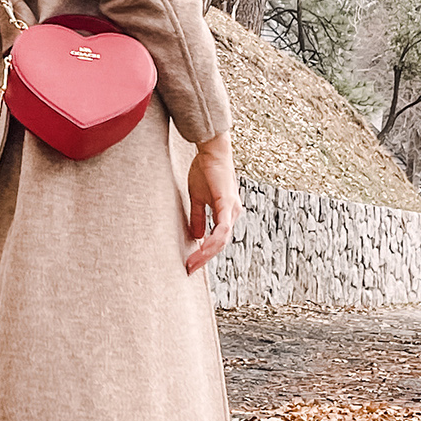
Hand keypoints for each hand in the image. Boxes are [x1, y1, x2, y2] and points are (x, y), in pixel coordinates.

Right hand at [185, 132, 240, 273]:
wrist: (212, 152)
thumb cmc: (206, 171)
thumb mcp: (198, 199)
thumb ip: (198, 217)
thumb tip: (196, 236)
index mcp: (226, 214)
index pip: (217, 240)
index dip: (205, 253)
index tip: (190, 264)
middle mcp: (232, 214)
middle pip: (220, 244)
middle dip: (204, 259)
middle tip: (188, 269)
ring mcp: (232, 210)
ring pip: (222, 240)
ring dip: (206, 254)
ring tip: (192, 263)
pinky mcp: (228, 205)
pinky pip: (222, 229)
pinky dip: (212, 240)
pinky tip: (202, 248)